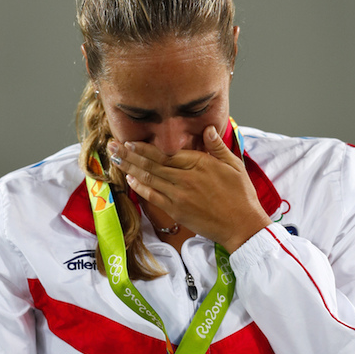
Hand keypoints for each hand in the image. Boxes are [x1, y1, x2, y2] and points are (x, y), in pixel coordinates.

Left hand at [108, 126, 271, 252]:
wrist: (242, 225)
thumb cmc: (241, 195)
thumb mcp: (234, 165)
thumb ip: (217, 147)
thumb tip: (208, 128)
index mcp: (200, 164)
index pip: (167, 153)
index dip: (146, 147)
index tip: (131, 141)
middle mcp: (186, 178)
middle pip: (152, 163)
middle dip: (130, 154)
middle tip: (112, 146)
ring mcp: (179, 196)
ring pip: (150, 178)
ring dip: (130, 168)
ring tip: (114, 159)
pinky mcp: (177, 211)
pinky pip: (154, 197)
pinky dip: (141, 187)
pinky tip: (130, 179)